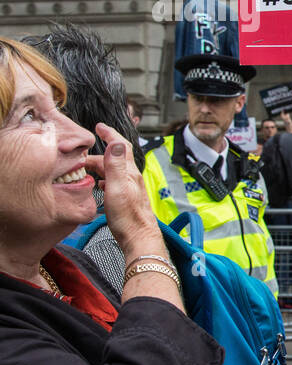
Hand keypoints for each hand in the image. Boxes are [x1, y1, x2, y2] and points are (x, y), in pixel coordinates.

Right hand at [84, 123, 161, 255]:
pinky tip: (99, 184)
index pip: (121, 147)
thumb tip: (116, 142)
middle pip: (114, 158)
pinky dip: (104, 178)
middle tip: (80, 155)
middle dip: (97, 153)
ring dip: (99, 166)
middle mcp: (132, 178)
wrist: (139, 238)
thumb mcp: (118, 187)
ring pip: (113, 171)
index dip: (110, 134)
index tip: (100, 126)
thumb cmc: (128, 217)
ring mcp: (130, 188)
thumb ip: (116, 165)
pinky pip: (113, 182)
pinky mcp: (127, 199)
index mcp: (129, 173)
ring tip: (84, 168)